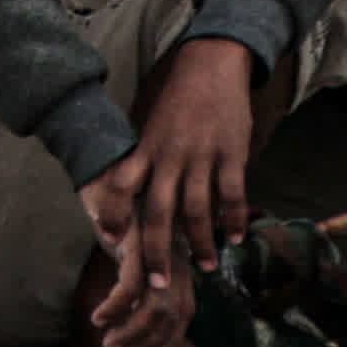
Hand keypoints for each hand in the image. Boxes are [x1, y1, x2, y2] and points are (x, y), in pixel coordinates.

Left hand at [76, 33, 261, 326]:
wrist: (212, 63)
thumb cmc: (179, 100)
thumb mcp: (153, 128)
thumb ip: (147, 161)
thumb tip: (136, 196)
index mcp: (147, 149)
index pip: (123, 185)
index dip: (115, 213)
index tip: (110, 241)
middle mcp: (171, 155)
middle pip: (159, 212)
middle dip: (157, 251)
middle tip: (156, 284)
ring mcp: (202, 155)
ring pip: (198, 209)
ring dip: (201, 243)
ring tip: (204, 266)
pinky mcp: (231, 152)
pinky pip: (233, 193)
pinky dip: (235, 218)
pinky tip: (236, 237)